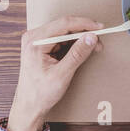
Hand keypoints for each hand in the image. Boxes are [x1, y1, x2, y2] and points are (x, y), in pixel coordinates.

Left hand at [6, 16, 102, 130]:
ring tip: (93, 47)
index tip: (100, 28)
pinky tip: (82, 50)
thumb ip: (77, 54)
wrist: (29, 106)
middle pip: (65, 25)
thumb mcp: (62, 74)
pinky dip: (74, 43)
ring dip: (80, 38)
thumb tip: (91, 37)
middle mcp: (34, 38)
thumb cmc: (40, 93)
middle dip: (84, 32)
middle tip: (99, 41)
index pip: (64, 24)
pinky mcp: (42, 46)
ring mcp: (37, 41)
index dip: (85, 24)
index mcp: (35, 42)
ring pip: (65, 31)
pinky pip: (62, 38)